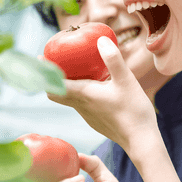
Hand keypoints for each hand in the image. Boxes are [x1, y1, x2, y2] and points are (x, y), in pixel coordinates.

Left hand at [46, 37, 157, 154]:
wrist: (141, 141)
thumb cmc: (133, 111)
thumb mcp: (126, 80)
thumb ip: (113, 59)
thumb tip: (101, 39)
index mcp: (83, 94)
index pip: (54, 84)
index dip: (45, 72)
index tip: (41, 59)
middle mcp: (81, 106)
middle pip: (56, 92)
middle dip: (51, 78)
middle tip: (55, 63)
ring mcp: (87, 115)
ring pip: (68, 99)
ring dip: (66, 86)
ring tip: (73, 71)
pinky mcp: (95, 121)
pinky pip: (80, 105)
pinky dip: (78, 94)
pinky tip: (92, 87)